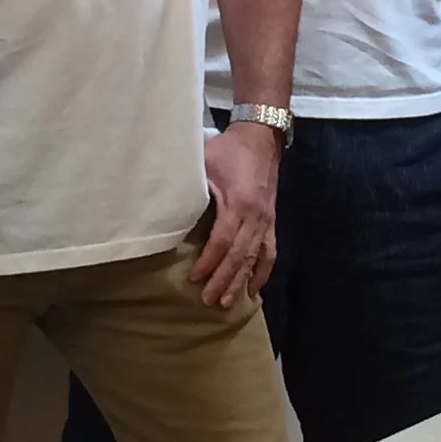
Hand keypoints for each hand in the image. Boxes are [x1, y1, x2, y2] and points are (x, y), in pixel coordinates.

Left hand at [191, 121, 279, 306]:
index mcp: (238, 203)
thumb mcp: (205, 163)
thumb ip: (191, 186)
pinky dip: (263, 272)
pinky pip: (269, 252)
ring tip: (228, 302)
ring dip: (241, 282)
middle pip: (239, 256)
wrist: (261, 139)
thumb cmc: (228, 150)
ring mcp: (266, 221)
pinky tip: (254, 289)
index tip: (194, 277)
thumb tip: (169, 207)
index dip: (209, 261)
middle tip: (208, 300)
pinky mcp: (271, 222)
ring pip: (255, 258)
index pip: (222, 240)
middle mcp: (255, 217)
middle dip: (223, 280)